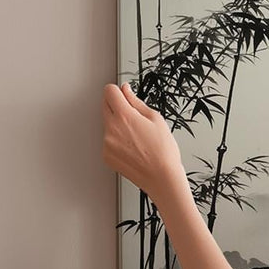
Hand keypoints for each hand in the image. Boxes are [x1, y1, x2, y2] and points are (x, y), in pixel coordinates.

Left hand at [102, 83, 188, 202]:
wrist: (162, 178)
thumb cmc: (163, 151)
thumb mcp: (155, 118)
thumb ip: (135, 101)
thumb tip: (126, 90)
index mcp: (124, 116)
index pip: (109, 91)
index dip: (118, 91)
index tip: (123, 95)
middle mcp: (111, 128)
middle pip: (104, 105)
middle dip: (116, 106)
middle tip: (133, 117)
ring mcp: (106, 143)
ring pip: (107, 124)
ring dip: (117, 125)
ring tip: (136, 137)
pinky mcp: (106, 155)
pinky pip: (108, 141)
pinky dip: (116, 141)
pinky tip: (132, 148)